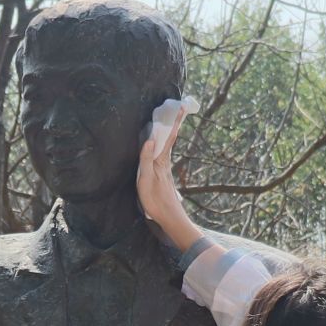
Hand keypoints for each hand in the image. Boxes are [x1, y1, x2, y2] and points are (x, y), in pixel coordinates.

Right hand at [137, 103, 201, 251]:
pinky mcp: (163, 175)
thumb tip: (148, 140)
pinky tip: (161, 145)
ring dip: (168, 133)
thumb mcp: (145, 181)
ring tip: (169, 122)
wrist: (170, 217)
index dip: (173, 122)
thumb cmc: (156, 201)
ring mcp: (165, 168)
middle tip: (177, 109)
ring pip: (167, 146)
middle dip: (172, 123)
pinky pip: (163, 154)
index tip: (180, 107)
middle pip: (170, 138)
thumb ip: (146, 161)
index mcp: (161, 161)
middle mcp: (165, 162)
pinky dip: (163, 144)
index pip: (168, 137)